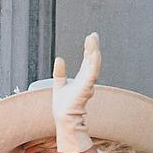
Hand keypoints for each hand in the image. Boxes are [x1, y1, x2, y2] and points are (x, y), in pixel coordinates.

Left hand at [51, 32, 100, 152]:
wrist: (63, 118)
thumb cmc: (63, 106)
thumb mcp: (59, 84)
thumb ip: (59, 72)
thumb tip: (59, 58)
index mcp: (82, 78)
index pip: (87, 60)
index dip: (89, 49)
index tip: (91, 37)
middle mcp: (87, 80)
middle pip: (92, 60)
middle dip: (93, 47)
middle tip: (93, 34)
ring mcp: (88, 83)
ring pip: (93, 64)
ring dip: (93, 52)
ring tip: (93, 40)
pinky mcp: (86, 87)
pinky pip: (91, 73)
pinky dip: (93, 63)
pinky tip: (93, 53)